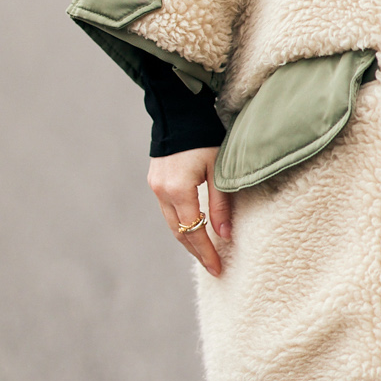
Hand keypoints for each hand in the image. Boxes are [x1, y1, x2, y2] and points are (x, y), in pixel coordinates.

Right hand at [147, 146, 232, 276]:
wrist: (179, 112)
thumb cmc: (205, 137)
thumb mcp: (219, 170)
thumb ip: (220, 204)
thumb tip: (225, 236)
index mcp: (178, 190)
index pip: (194, 231)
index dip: (206, 252)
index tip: (218, 268)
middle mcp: (162, 191)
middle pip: (179, 232)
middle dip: (196, 251)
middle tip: (213, 267)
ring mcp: (155, 186)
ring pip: (172, 223)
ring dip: (188, 239)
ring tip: (205, 253)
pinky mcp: (155, 181)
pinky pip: (168, 210)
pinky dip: (181, 223)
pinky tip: (193, 229)